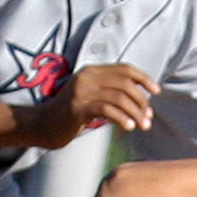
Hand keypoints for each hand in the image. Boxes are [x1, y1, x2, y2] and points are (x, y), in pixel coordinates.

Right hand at [24, 63, 160, 148]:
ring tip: (142, 126)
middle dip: (142, 101)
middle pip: (125, 83)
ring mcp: (81, 90)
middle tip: (149, 118)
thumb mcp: (89, 99)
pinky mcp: (77, 106)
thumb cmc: (66, 116)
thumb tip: (140, 104)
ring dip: (135, 112)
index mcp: (92, 71)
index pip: (125, 69)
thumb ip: (109, 96)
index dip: (144, 78)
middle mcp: (87, 76)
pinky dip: (122, 118)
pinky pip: (107, 109)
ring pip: (119, 97)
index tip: (156, 91)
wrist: (39, 125)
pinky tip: (128, 127)